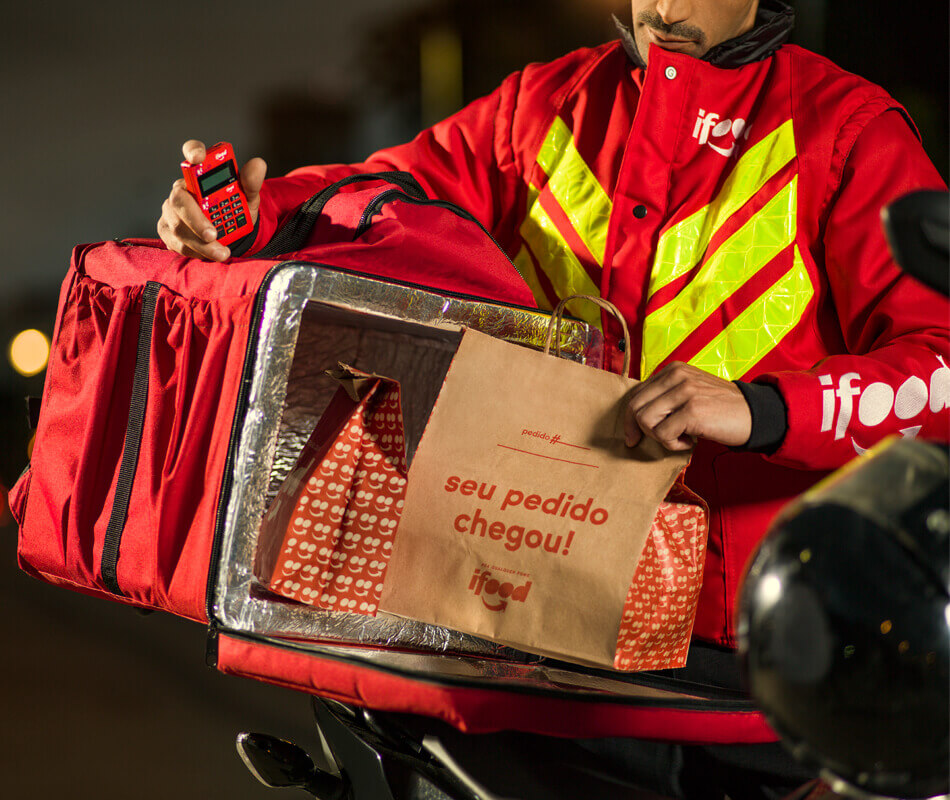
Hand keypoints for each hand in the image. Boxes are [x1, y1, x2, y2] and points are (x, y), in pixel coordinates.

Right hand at [157, 139, 266, 260]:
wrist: (233, 233)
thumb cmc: (236, 208)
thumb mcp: (248, 197)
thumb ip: (251, 182)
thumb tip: (257, 164)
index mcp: (201, 173)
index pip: (192, 152)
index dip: (192, 152)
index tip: (198, 158)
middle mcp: (182, 188)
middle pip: (180, 199)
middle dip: (196, 219)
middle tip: (213, 234)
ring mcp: (171, 210)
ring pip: (179, 226)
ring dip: (201, 243)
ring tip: (222, 253)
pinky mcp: (167, 230)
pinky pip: (176, 242)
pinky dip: (196, 251)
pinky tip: (211, 255)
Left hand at [624, 362, 751, 451]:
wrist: (754, 415)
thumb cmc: (719, 409)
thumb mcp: (690, 393)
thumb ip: (665, 397)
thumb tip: (634, 417)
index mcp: (673, 370)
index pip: (636, 394)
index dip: (630, 419)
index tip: (633, 436)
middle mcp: (677, 375)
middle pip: (635, 407)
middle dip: (639, 430)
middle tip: (660, 440)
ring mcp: (685, 391)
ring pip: (645, 420)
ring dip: (660, 437)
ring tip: (680, 437)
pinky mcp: (693, 410)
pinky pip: (663, 434)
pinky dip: (674, 445)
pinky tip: (691, 440)